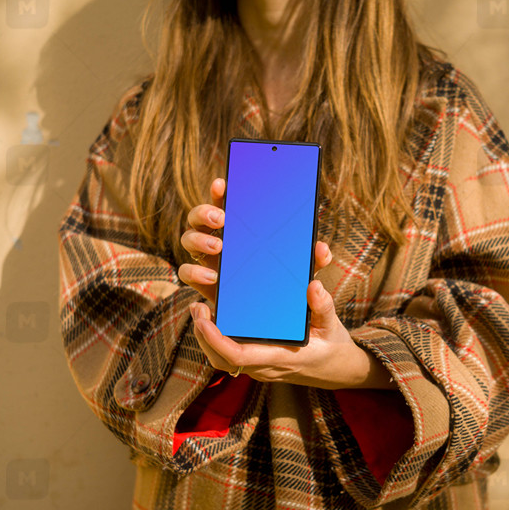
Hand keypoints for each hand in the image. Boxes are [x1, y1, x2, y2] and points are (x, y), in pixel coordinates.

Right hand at [177, 176, 333, 319]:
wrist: (281, 326)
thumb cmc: (291, 292)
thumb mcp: (305, 276)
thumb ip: (315, 262)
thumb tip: (321, 249)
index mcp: (244, 231)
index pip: (227, 203)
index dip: (219, 191)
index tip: (222, 183)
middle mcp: (222, 241)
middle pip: (200, 216)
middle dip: (204, 211)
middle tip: (222, 218)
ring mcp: (210, 262)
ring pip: (189, 240)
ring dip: (199, 239)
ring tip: (218, 247)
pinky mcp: (204, 285)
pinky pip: (187, 273)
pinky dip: (195, 273)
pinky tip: (213, 278)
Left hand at [188, 242, 372, 389]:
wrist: (337, 370)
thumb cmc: (333, 346)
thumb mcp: (333, 326)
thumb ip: (323, 307)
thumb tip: (313, 285)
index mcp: (281, 358)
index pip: (240, 356)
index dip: (216, 340)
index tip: (204, 320)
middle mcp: (265, 367)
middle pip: (222, 359)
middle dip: (203, 336)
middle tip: (197, 306)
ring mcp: (259, 368)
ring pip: (222, 360)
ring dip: (206, 338)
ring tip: (200, 309)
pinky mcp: (257, 364)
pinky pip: (229, 357)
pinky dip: (216, 340)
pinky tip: (213, 319)